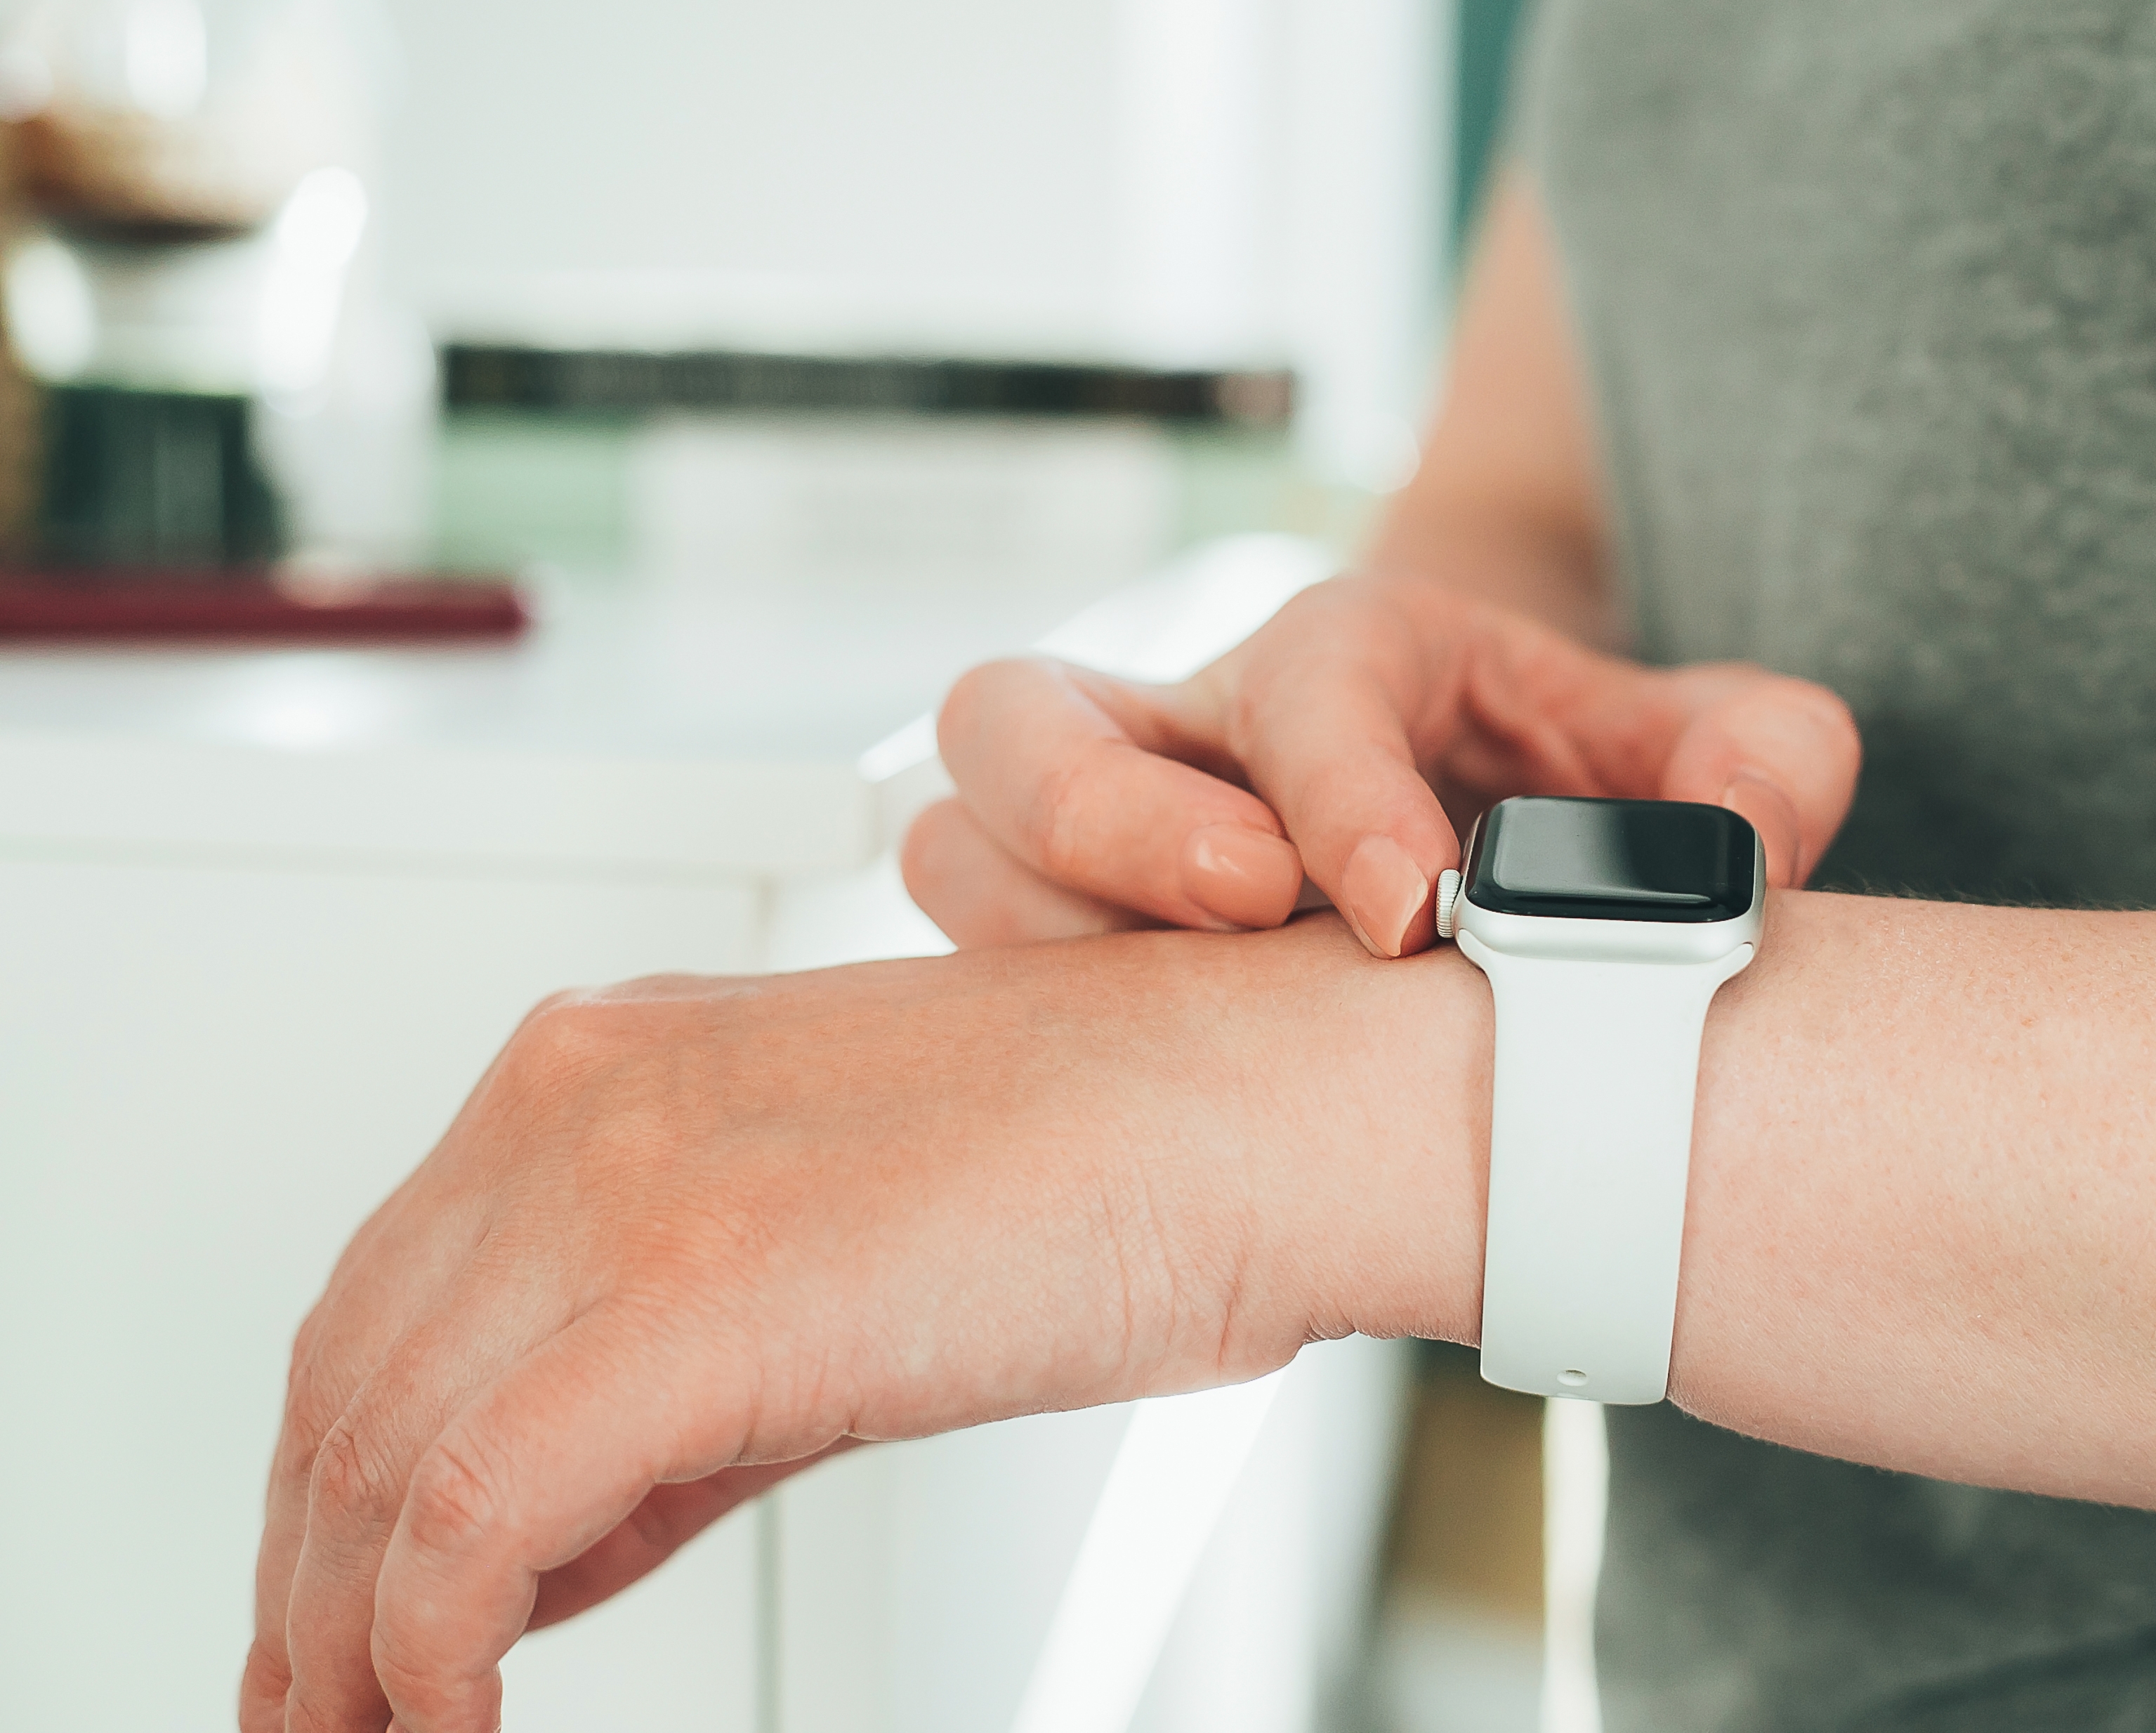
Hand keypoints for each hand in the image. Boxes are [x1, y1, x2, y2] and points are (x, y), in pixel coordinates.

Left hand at [239, 920, 1485, 1732]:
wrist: (1272, 1106)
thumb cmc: (1117, 1168)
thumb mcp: (828, 1251)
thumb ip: (655, 1373)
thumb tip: (532, 1540)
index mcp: (608, 1066)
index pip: (382, 1304)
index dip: (330, 1491)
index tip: (330, 1615)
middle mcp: (580, 1100)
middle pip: (345, 1385)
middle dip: (306, 1583)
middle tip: (316, 1713)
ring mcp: (625, 1187)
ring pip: (379, 1458)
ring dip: (345, 1642)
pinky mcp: (689, 1300)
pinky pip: (472, 1518)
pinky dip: (424, 1649)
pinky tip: (451, 1719)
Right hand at [906, 573, 1860, 955]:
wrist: (1493, 792)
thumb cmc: (1579, 773)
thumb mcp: (1713, 746)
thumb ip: (1768, 763)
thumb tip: (1750, 841)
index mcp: (1351, 656)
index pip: (1303, 686)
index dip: (1342, 796)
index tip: (1409, 909)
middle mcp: (1196, 727)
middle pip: (1023, 716)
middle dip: (1105, 818)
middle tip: (1241, 908)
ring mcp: (1111, 833)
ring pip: (961, 845)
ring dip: (1042, 935)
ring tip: (1171, 1023)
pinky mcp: (1074, 937)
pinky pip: (975, 973)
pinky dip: (1030, 1032)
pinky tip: (1148, 1099)